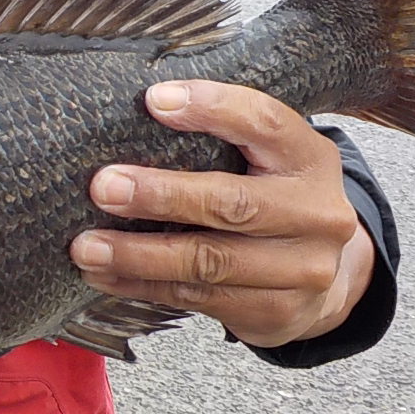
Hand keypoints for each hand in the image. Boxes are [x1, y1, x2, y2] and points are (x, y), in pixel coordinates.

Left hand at [70, 80, 374, 347]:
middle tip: (103, 188)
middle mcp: (317, 213)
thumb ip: (224, 137)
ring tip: (87, 246)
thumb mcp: (268, 158)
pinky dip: (142, 286)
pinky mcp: (277, 312)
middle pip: (232, 204)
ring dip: (138, 255)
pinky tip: (105, 274)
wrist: (327, 278)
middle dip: (161, 195)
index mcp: (310, 158)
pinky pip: (197, 300)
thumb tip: (140, 110)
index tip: (153, 100)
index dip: (211, 108)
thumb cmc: (274, 199)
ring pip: (208, 262)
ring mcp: (302, 270)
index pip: (265, 122)